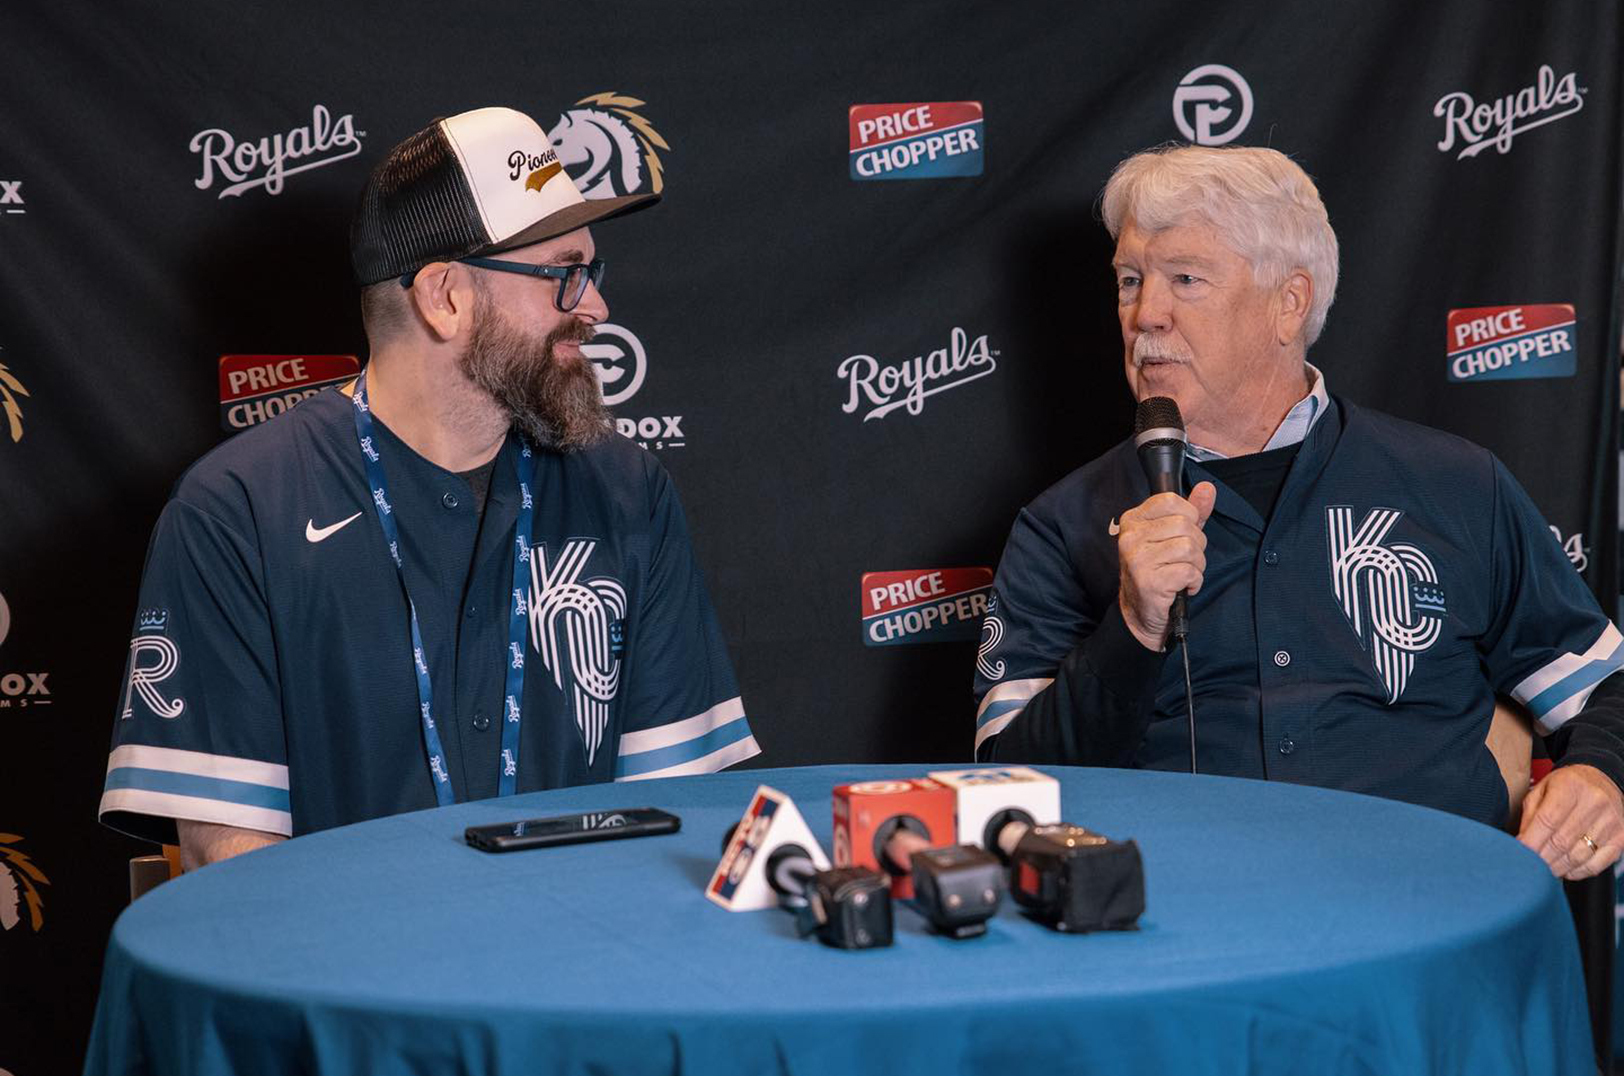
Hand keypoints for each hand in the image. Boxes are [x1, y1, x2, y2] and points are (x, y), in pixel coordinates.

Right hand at [1116, 481, 1216, 650]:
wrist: (1140, 613)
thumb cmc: (1157, 571)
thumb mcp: (1172, 536)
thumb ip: (1191, 512)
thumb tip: (1207, 489)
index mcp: (1133, 520)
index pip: (1171, 501)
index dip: (1189, 517)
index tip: (1181, 534)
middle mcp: (1131, 537)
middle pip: (1185, 525)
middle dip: (1196, 544)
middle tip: (1183, 559)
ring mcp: (1138, 559)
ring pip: (1190, 548)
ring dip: (1197, 564)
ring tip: (1183, 573)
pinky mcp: (1150, 581)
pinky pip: (1189, 571)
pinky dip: (1194, 581)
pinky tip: (1182, 585)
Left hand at [1517, 764, 1623, 879]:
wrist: (1602, 780)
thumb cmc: (1566, 786)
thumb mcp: (1542, 789)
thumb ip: (1530, 814)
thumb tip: (1521, 843)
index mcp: (1570, 787)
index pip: (1548, 821)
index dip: (1531, 841)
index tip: (1520, 853)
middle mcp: (1595, 803)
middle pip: (1562, 841)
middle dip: (1542, 858)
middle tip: (1529, 866)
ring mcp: (1611, 822)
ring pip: (1579, 856)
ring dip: (1557, 867)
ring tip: (1544, 870)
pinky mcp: (1621, 838)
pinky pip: (1597, 864)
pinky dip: (1577, 872)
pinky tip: (1565, 869)